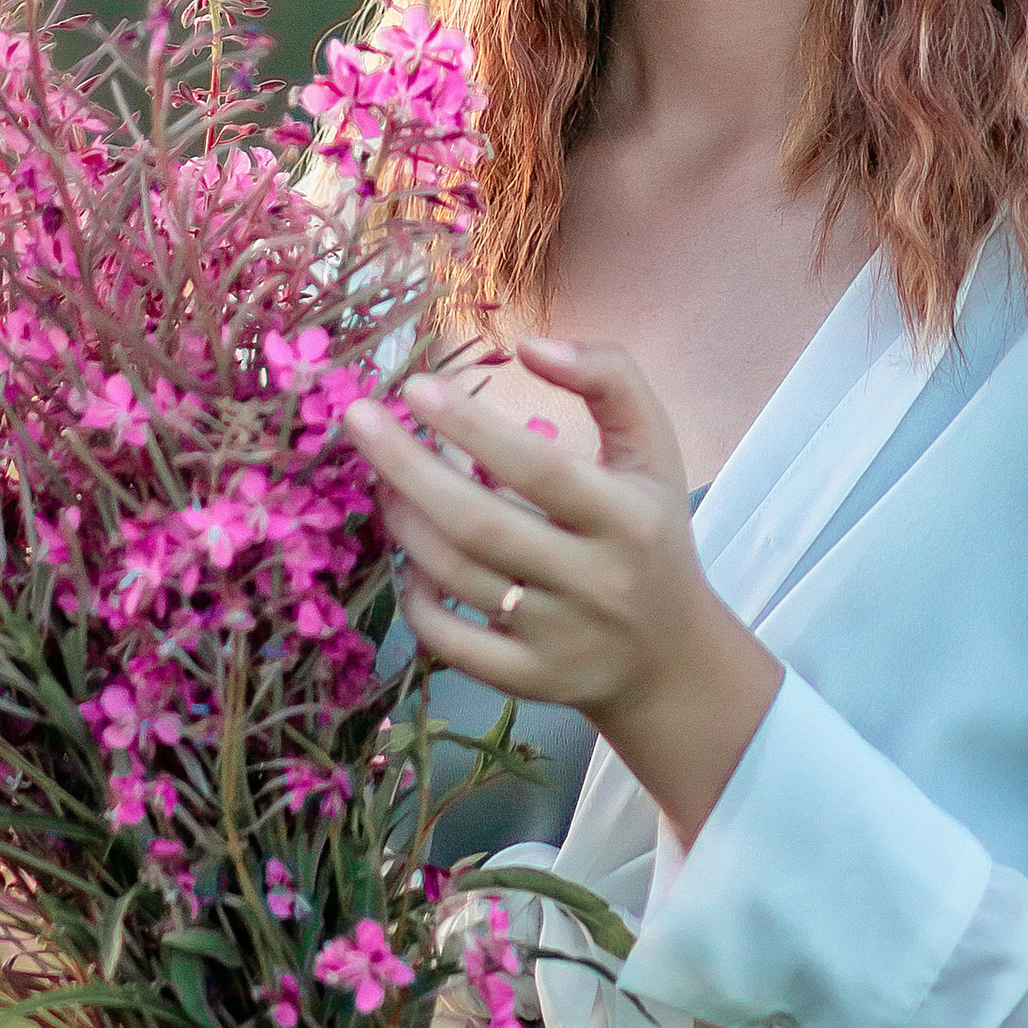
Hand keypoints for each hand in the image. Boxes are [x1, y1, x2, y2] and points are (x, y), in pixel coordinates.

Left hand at [341, 337, 780, 839]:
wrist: (669, 656)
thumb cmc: (648, 530)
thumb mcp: (652, 449)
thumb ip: (609, 378)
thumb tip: (529, 345)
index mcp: (629, 519)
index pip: (538, 469)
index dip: (472, 427)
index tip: (415, 388)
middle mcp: (596, 583)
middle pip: (480, 527)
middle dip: (408, 469)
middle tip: (359, 420)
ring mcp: (560, 640)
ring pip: (456, 578)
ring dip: (405, 521)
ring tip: (382, 479)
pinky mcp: (528, 682)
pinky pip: (449, 643)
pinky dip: (415, 599)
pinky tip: (409, 559)